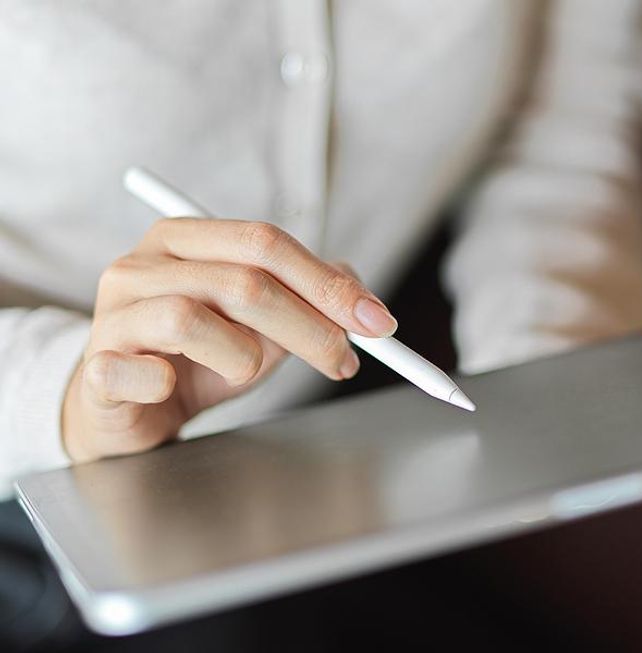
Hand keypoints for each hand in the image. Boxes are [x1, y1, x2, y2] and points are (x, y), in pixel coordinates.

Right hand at [62, 219, 397, 462]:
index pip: (267, 243)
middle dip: (310, 326)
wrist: (125, 410)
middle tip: (343, 361)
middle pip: (243, 281)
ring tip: (243, 372)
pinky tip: (174, 386)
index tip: (376, 322)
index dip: (328, 283)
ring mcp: (114, 312)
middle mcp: (143, 264)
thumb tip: (361, 296)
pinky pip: (138, 370)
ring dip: (242, 357)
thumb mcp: (260, 325)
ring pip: (192, 317)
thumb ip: (306, 300)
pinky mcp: (96, 365)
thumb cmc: (196, 360)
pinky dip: (169, 382)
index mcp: (185, 239)